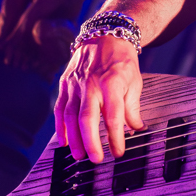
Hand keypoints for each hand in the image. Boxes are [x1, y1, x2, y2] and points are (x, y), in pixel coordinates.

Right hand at [55, 36, 143, 162]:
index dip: (116, 137)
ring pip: (70, 116)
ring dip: (74, 139)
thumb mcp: (135, 82)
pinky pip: (60, 109)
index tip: (118, 152)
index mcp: (112, 84)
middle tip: (96, 159)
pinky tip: (64, 141)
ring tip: (79, 155)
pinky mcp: (65, 84)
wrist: (104, 36)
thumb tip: (136, 129)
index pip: (114, 116)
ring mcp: (75, 84)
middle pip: (87, 118)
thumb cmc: (122, 61)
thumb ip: (133, 108)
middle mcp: (91, 84)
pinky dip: (60, 126)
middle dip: (91, 142)